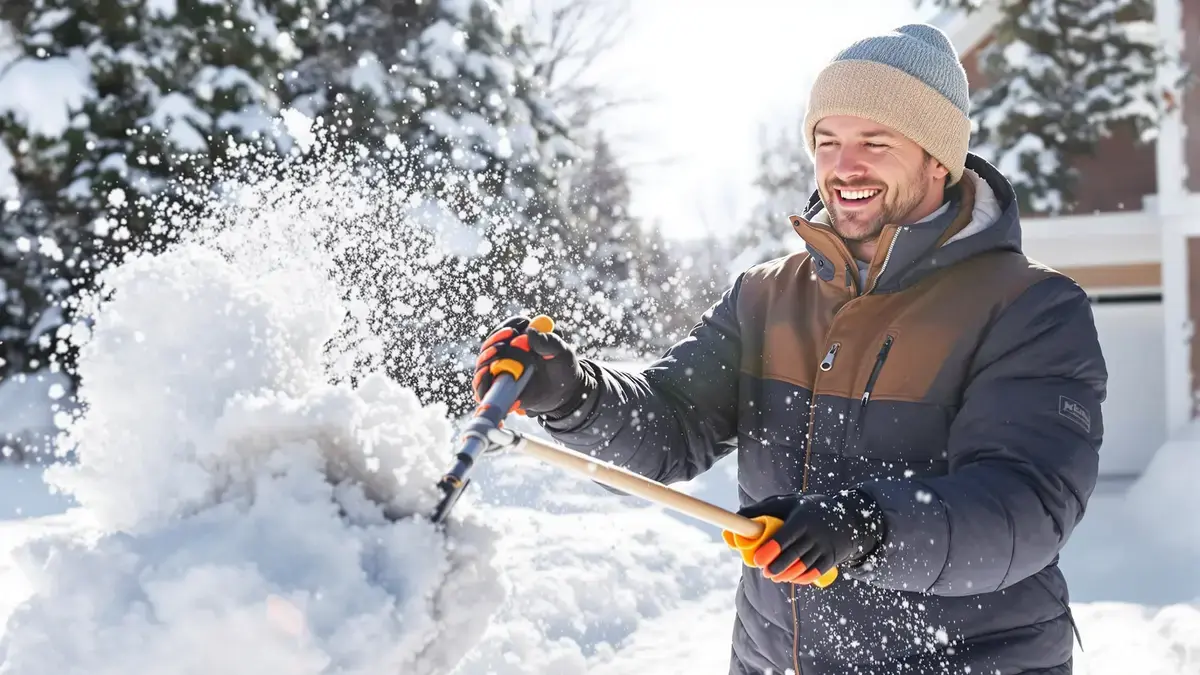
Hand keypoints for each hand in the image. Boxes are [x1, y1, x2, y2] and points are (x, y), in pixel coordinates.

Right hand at [472, 315, 585, 417]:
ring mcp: (500, 368)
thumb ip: (549, 342)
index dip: (508, 327)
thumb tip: (531, 332)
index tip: (512, 332)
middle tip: (499, 347)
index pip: (509, 326)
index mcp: (522, 335)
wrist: (562, 393)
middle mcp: (506, 349)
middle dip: (492, 344)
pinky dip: (481, 383)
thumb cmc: (562, 368)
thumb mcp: (562, 353)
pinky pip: (483, 385)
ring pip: (484, 363)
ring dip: (485, 362)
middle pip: (491, 343)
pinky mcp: (497, 387)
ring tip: (489, 365)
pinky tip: (485, 379)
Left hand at [736, 490, 883, 583]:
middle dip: (778, 566)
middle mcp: (815, 534)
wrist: (848, 517)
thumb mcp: (788, 503)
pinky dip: (803, 578)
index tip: (758, 560)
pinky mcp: (831, 559)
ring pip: (804, 566)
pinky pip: (815, 572)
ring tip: (775, 575)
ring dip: (788, 574)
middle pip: (794, 555)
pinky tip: (792, 578)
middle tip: (765, 572)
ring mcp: (825, 547)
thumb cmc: (807, 509)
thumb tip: (738, 517)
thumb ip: (762, 510)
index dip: (771, 550)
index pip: (785, 537)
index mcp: (802, 518)